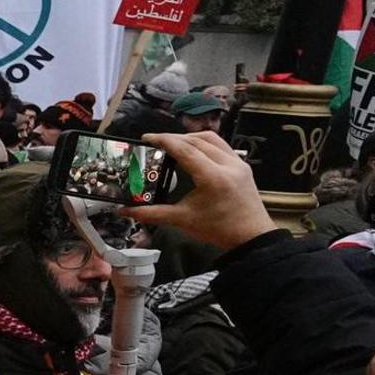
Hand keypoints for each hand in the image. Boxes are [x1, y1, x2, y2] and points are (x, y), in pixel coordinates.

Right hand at [126, 130, 273, 254]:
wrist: (251, 237)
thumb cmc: (217, 229)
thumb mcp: (182, 220)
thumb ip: (151, 213)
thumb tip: (123, 211)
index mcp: (212, 177)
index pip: (185, 150)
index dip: (164, 140)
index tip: (146, 138)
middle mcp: (227, 165)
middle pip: (197, 140)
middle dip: (174, 138)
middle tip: (155, 142)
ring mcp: (238, 163)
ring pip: (212, 139)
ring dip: (191, 137)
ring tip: (174, 143)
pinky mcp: (242, 166)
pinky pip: (222, 146)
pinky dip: (204, 143)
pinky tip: (193, 150)